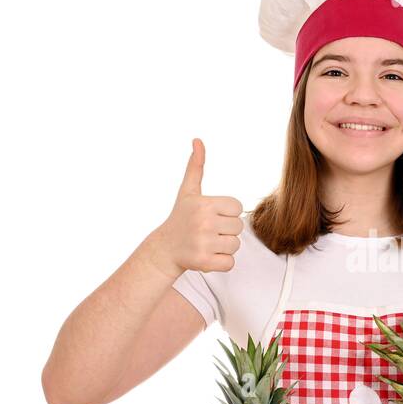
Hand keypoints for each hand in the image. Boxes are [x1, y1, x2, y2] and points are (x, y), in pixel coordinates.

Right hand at [157, 139, 243, 273]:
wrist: (164, 249)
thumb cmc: (181, 218)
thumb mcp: (188, 191)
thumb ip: (196, 166)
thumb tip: (198, 140)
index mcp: (204, 204)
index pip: (237, 208)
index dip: (227, 213)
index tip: (211, 216)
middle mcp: (204, 223)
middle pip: (238, 228)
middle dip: (226, 230)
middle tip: (207, 231)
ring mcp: (203, 243)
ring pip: (236, 246)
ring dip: (224, 247)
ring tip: (206, 243)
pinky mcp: (204, 262)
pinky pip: (230, 263)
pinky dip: (221, 262)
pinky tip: (206, 256)